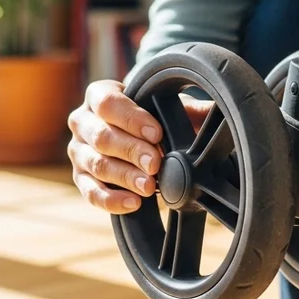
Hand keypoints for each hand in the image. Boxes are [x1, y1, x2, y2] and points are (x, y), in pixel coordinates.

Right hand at [67, 79, 212, 212]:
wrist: (136, 136)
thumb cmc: (153, 117)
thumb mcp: (170, 107)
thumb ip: (190, 108)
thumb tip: (220, 109)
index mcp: (98, 96)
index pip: (107, 103)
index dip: (132, 118)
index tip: (157, 133)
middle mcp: (82, 122)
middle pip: (101, 136)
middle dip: (131, 150)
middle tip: (156, 163)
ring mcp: (78, 152)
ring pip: (96, 165)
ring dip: (125, 177)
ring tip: (150, 186)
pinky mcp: (80, 179)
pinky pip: (91, 192)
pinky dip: (112, 200)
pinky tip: (134, 203)